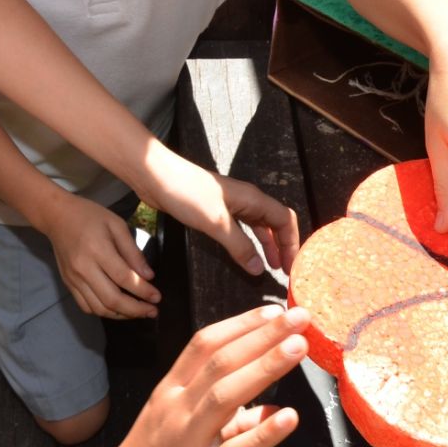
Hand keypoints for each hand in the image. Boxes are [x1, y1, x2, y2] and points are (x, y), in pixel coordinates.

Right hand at [37, 192, 159, 318]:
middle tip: (152, 311)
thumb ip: (132, 251)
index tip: (157, 297)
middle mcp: (84, 269)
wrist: (56, 216)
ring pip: (99, 308)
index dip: (143, 291)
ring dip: (122, 315)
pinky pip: (86, 307)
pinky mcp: (68, 284)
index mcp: (98, 250)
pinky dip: (104, 312)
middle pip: (112, 299)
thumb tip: (148, 276)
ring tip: (138, 312)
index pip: (124, 278)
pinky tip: (117, 309)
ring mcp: (74, 279)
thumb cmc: (89, 216)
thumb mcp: (116, 224)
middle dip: (136, 310)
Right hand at [109, 304, 308, 446]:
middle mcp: (179, 408)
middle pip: (220, 363)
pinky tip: (288, 415)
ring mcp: (190, 440)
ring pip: (226, 396)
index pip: (204, 345)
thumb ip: (227, 412)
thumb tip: (273, 407)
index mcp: (172, 389)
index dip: (240, 325)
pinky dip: (263, 433)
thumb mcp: (180, 421)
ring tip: (297, 347)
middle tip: (297, 317)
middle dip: (261, 336)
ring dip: (264, 367)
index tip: (272, 310)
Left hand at [142, 153, 299, 277]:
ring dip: (265, 245)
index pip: (285, 219)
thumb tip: (260, 269)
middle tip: (283, 270)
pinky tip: (243, 254)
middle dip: (281, 245)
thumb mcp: (217, 223)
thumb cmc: (187, 193)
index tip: (292, 266)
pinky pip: (239, 227)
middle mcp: (245, 199)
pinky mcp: (214, 210)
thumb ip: (240, 246)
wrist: (155, 176)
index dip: (292, 242)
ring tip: (268, 266)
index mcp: (252, 198)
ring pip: (256, 225)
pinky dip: (246, 242)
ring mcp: (229, 204)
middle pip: (273, 222)